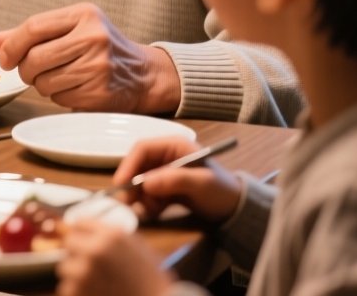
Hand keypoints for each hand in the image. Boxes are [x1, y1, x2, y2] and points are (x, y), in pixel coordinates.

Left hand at [0, 3, 179, 112]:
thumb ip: (30, 34)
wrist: (143, 73)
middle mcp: (93, 38)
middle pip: (34, 58)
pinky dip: (59, 96)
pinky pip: (59, 99)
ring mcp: (98, 66)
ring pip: (43, 82)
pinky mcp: (100, 93)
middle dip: (25, 69)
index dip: (11, 46)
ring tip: (60, 76)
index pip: (33, 27)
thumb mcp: (70, 29)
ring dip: (42, 85)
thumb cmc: (100, 47)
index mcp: (84, 14)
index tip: (4, 57)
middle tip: (33, 70)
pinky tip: (75, 87)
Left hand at [57, 220, 174, 295]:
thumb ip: (113, 235)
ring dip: (77, 274)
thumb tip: (91, 228)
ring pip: (66, 267)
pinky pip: (68, 287)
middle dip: (78, 252)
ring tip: (97, 282)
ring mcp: (83, 272)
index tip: (83, 238)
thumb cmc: (152, 281)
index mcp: (111, 235)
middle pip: (69, 242)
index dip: (83, 232)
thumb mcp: (139, 247)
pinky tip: (96, 293)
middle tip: (90, 263)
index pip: (80, 222)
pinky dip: (78, 291)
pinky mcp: (76, 291)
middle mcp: (94, 250)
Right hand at [112, 136, 242, 223]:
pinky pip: (147, 194)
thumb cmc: (221, 191)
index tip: (121, 184)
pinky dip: (148, 203)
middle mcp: (166, 156)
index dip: (129, 165)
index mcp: (174, 145)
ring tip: (154, 209)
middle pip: (137, 165)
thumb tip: (146, 184)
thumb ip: (174, 180)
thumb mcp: (201, 183)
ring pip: (140, 182)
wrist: (235, 210)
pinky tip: (158, 210)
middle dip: (133, 185)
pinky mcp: (164, 187)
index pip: (142, 149)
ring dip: (142, 197)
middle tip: (128, 203)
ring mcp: (164, 172)